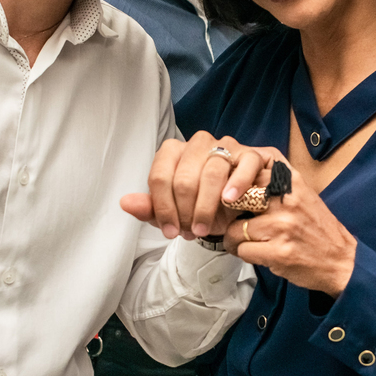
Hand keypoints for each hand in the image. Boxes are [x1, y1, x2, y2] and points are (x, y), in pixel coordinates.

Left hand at [120, 131, 275, 239]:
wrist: (237, 209)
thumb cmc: (202, 206)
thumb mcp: (174, 212)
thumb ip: (151, 208)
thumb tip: (125, 203)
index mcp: (173, 152)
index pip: (160, 176)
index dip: (163, 208)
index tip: (170, 231)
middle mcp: (197, 144)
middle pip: (184, 177)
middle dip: (185, 211)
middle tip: (190, 232)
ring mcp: (225, 146)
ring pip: (212, 170)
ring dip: (206, 205)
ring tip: (204, 227)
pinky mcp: (250, 154)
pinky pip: (245, 163)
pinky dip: (237, 183)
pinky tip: (229, 200)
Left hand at [224, 153, 356, 296]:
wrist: (342, 260)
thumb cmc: (318, 228)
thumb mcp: (302, 194)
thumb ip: (275, 183)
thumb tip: (238, 178)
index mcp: (291, 182)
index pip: (249, 173)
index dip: (236, 187)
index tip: (234, 197)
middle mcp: (287, 201)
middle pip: (237, 200)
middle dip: (231, 214)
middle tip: (235, 222)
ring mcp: (282, 226)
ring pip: (235, 229)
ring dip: (235, 239)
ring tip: (245, 242)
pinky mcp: (278, 252)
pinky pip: (243, 250)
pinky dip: (244, 254)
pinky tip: (256, 254)